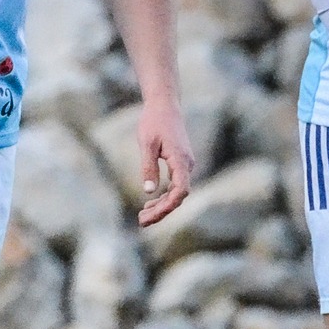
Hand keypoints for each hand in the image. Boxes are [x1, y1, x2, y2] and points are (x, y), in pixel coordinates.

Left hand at [136, 99, 194, 227]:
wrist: (165, 106)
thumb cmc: (154, 122)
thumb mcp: (146, 144)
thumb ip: (148, 167)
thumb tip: (149, 191)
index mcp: (181, 160)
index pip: (180, 191)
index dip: (167, 206)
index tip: (150, 215)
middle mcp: (187, 165)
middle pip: (178, 196)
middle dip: (161, 211)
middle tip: (141, 222)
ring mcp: (186, 165)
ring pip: (177, 192)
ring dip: (162, 206)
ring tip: (143, 217)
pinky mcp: (181, 164)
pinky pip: (176, 185)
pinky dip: (164, 196)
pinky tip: (150, 203)